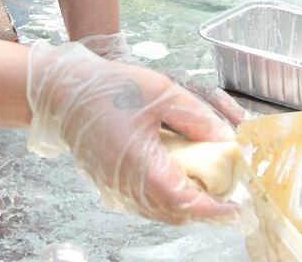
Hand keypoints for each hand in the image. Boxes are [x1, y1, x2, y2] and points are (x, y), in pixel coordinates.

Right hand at [26, 40, 240, 224]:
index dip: (217, 211)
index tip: (239, 210)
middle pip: (177, 212)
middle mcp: (128, 186)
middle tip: (226, 189)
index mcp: (142, 166)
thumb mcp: (159, 91)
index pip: (188, 203)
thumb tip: (226, 139)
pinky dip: (165, 197)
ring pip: (160, 211)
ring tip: (203, 180)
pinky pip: (143, 201)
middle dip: (205, 206)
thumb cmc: (106, 88)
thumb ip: (196, 117)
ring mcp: (115, 189)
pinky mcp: (108, 185)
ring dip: (185, 202)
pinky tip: (172, 173)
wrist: (62, 91)